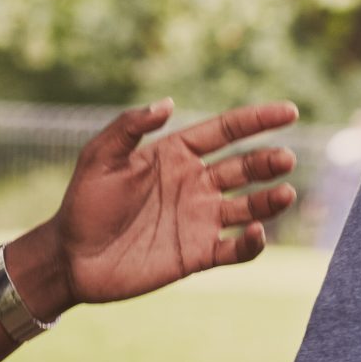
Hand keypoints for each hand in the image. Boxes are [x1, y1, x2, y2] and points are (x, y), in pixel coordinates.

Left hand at [40, 99, 300, 306]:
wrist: (71, 258)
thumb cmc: (84, 202)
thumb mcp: (100, 157)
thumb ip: (130, 127)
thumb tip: (168, 103)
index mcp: (176, 154)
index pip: (226, 131)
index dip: (258, 119)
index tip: (289, 112)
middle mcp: (195, 184)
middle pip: (244, 167)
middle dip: (268, 162)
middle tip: (285, 160)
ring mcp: (199, 220)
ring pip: (247, 207)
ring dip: (269, 201)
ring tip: (285, 194)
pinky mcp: (197, 255)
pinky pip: (234, 249)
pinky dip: (251, 243)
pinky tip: (256, 234)